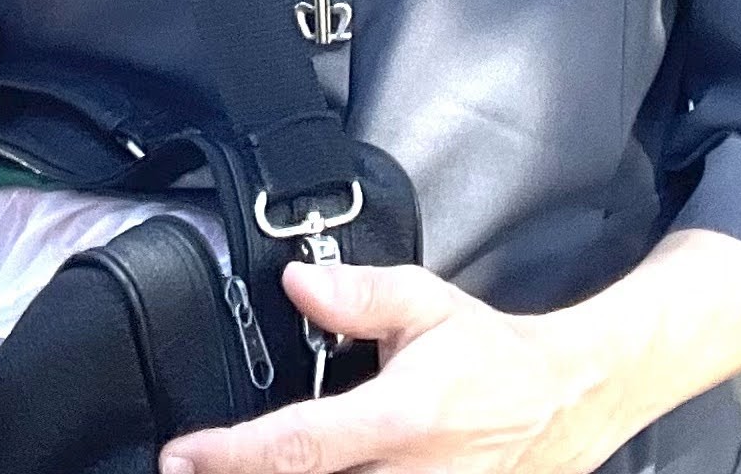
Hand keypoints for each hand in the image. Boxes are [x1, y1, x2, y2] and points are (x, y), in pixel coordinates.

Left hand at [159, 262, 609, 473]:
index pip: (299, 446)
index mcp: (400, 420)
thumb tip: (296, 284)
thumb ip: (359, 295)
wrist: (558, 407)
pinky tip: (278, 473)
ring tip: (222, 471)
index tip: (182, 457)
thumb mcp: (428, 304)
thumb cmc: (491, 358)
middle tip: (184, 472)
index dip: (232, 457)